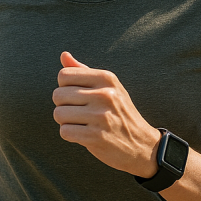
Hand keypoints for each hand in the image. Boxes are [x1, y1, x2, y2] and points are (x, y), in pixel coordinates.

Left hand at [52, 52, 160, 176]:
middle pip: (58, 95)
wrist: (142, 145)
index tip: (77, 97)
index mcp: (107, 78)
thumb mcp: (108, 87)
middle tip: (79, 113)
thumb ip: (83, 71)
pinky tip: (84, 135)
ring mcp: (101, 116)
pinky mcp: (96, 137)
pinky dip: (70, 135)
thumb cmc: (120, 113)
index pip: (64, 75)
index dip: (65, 88)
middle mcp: (105, 95)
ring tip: (82, 124)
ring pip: (59, 114)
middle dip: (63, 106)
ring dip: (65, 122)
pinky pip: (65, 132)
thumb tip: (64, 55)